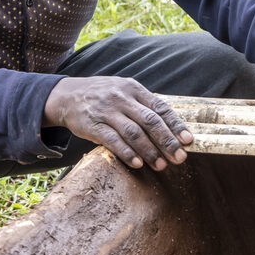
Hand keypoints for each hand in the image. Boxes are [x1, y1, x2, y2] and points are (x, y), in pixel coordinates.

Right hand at [43, 76, 192, 170]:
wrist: (66, 96)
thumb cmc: (101, 96)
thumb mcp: (123, 91)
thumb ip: (143, 104)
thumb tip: (171, 126)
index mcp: (133, 88)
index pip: (160, 108)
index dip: (175, 125)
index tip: (188, 141)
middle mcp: (121, 98)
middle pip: (149, 121)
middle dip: (167, 141)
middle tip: (179, 158)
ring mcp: (106, 111)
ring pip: (133, 133)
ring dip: (149, 151)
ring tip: (161, 165)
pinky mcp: (93, 125)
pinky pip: (112, 141)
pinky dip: (127, 153)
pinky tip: (137, 163)